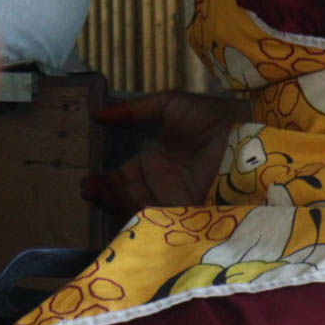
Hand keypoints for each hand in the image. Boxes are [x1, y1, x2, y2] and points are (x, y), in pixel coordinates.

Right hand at [80, 91, 250, 221]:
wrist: (239, 143)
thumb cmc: (207, 121)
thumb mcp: (168, 105)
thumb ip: (134, 110)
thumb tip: (98, 112)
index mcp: (157, 160)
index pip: (124, 175)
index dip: (106, 178)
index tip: (87, 177)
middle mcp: (160, 184)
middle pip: (124, 194)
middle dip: (103, 193)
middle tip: (85, 189)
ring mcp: (170, 201)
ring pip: (133, 207)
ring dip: (111, 203)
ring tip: (91, 193)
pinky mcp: (180, 214)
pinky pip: (151, 219)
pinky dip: (131, 215)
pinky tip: (113, 207)